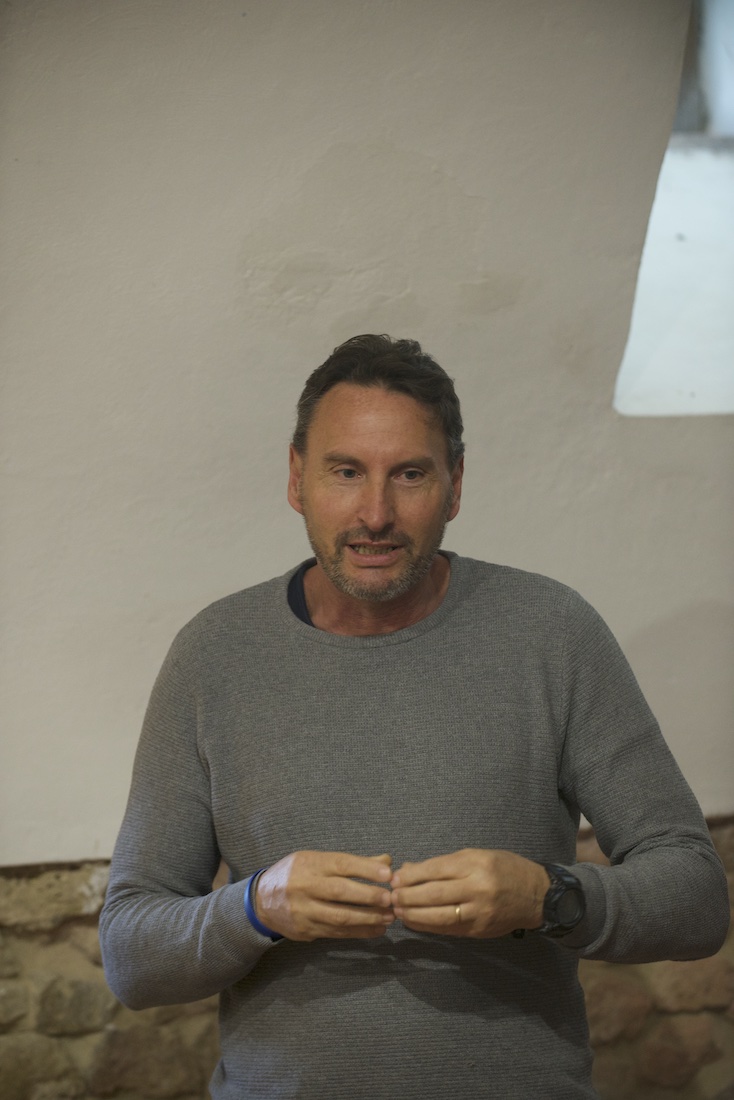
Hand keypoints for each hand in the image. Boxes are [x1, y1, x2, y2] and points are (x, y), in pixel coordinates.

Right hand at [255, 851, 393, 940]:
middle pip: (340, 892)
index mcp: (310, 864)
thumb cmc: (296, 874)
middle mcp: (306, 886)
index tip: (388, 873)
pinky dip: (358, 932)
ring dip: (367, 919)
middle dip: (369, 896)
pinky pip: (336, 932)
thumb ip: (351, 863)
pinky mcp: (306, 930)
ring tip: (388, 917)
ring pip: (339, 916)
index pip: (341, 864)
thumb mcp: (317, 860)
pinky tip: (375, 930)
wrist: (261, 900)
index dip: (365, 868)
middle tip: (391, 899)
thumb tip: (386, 860)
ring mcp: (304, 910)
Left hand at [390, 848, 549, 937]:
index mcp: (476, 864)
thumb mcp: (477, 856)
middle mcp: (477, 888)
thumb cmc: (505, 868)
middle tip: (391, 897)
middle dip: (408, 897)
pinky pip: (449, 929)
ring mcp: (479, 912)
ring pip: (439, 916)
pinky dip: (429, 926)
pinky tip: (415, 922)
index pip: (436, 870)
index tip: (395, 879)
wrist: (537, 895)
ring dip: (414, 916)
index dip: (412, 876)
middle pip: (434, 894)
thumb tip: (410, 870)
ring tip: (398, 912)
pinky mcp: (479, 930)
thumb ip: (444, 864)